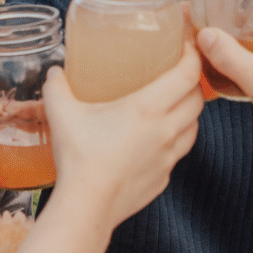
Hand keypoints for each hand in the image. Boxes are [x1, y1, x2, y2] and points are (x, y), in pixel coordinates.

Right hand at [43, 43, 202, 229]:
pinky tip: (159, 138)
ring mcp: (168, 156)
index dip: (193, 56)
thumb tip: (55, 73)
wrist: (87, 206)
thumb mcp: (62, 114)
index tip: (188, 46)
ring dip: (189, 112)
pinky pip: (180, 152)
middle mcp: (166, 130)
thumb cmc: (79, 159)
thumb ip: (57, 87)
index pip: (187, 74)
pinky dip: (177, 139)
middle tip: (179, 72)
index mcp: (148, 108)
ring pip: (194, 127)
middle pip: (197, 99)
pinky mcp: (164, 177)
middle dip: (193, 82)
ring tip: (173, 103)